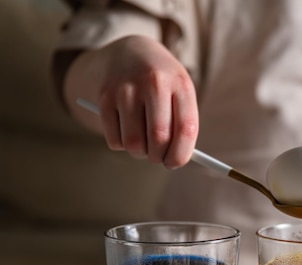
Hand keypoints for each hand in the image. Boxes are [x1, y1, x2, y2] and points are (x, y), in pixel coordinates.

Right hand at [66, 35, 198, 168]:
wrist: (131, 52)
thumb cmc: (163, 85)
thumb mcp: (180, 95)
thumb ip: (183, 127)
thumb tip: (175, 161)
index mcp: (180, 84)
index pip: (185, 129)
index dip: (181, 154)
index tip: (175, 163)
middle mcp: (154, 82)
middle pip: (159, 138)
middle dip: (159, 157)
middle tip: (158, 158)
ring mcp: (127, 88)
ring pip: (134, 143)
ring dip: (139, 153)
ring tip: (143, 142)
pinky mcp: (104, 96)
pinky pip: (114, 140)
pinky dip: (121, 145)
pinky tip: (127, 131)